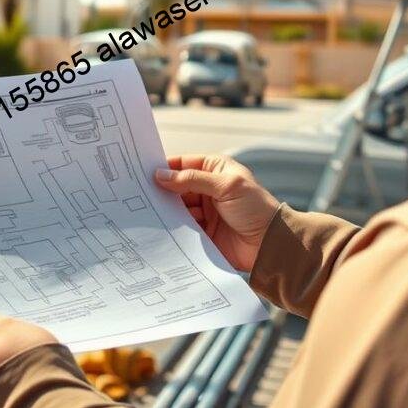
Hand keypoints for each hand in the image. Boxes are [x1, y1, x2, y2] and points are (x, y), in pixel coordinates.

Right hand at [154, 154, 280, 271]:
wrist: (270, 244)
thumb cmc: (255, 208)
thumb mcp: (227, 186)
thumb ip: (193, 179)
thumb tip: (161, 175)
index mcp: (215, 170)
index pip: (183, 163)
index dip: (165, 166)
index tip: (142, 171)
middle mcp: (207, 189)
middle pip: (176, 186)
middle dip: (161, 190)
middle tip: (137, 193)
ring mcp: (204, 211)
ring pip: (176, 208)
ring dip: (164, 210)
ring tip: (144, 211)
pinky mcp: (202, 232)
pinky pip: (181, 227)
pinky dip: (171, 227)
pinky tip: (157, 228)